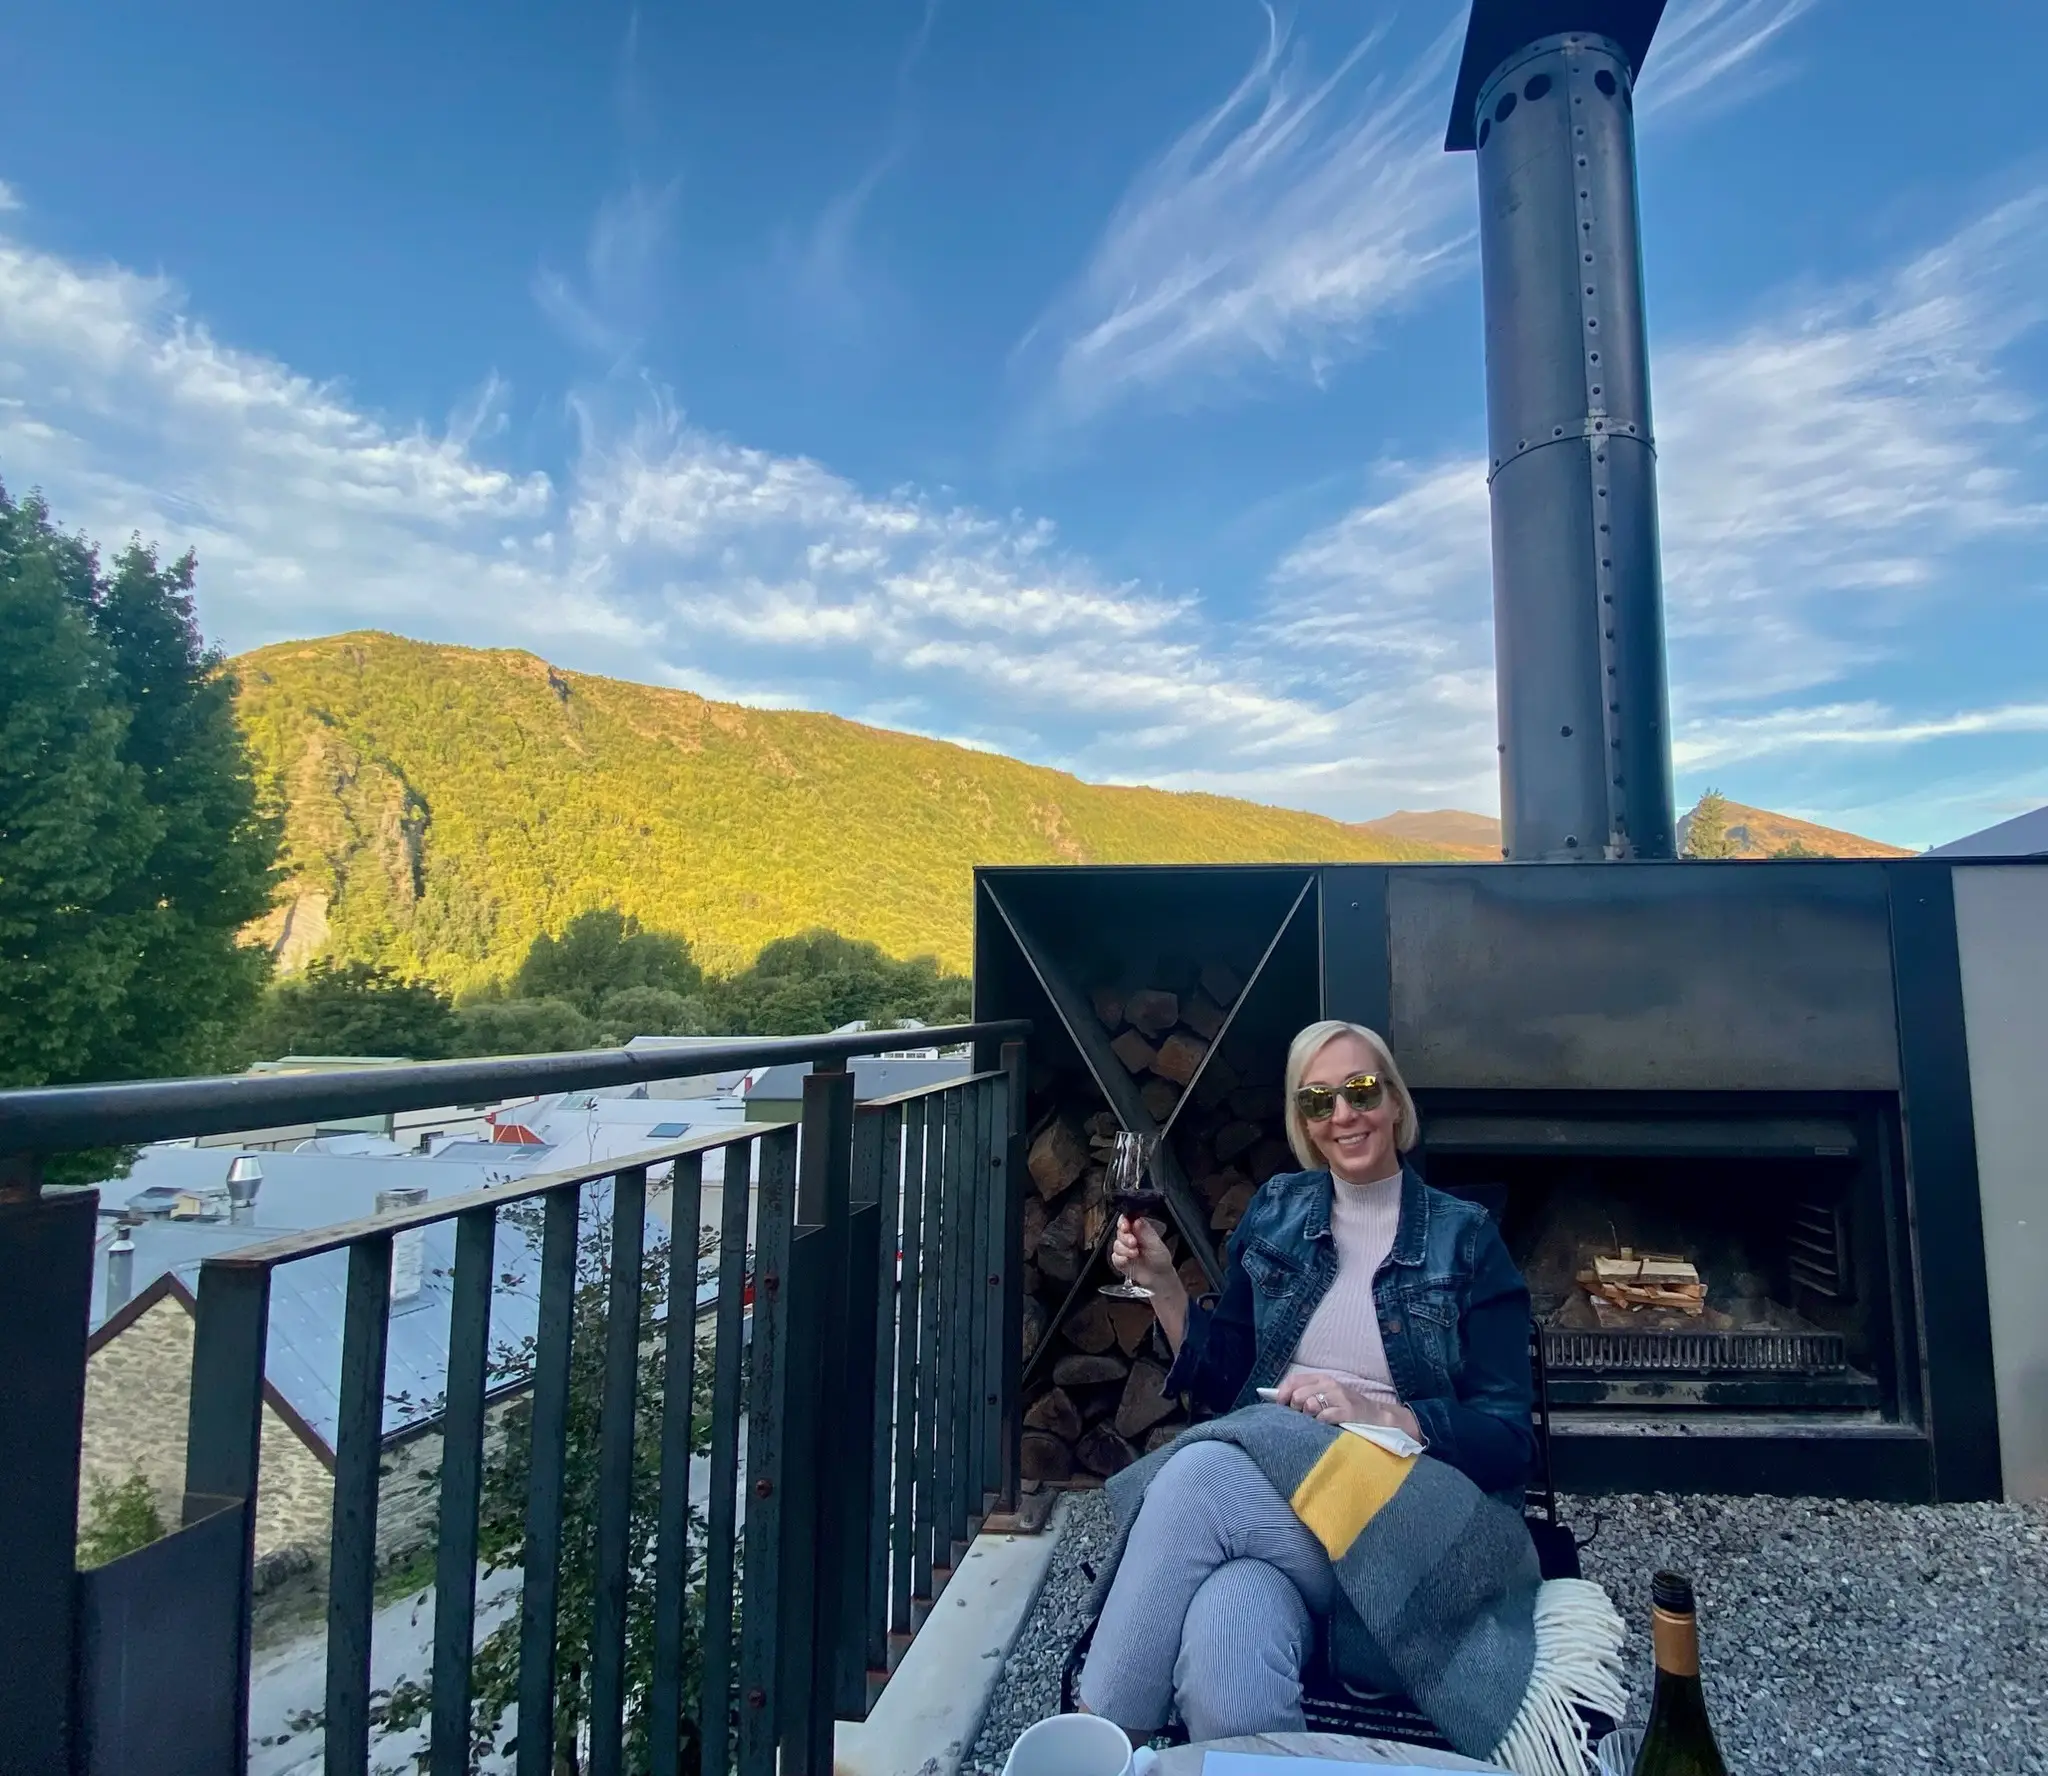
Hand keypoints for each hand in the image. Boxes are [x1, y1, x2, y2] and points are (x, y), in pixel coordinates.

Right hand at [1110, 1214, 1181, 1300]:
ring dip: (1124, 1249)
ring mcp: (1124, 1249)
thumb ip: (1145, 1232)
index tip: (1125, 1226)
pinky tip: (1127, 1260)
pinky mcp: (1120, 1260)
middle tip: (1133, 1242)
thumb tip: (1136, 1220)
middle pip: (1119, 1231)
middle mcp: (1130, 1237)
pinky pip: (1114, 1257)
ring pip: (1116, 1244)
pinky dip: (1120, 1259)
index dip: (1123, 1221)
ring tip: (1135, 1254)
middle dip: (1125, 1237)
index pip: (1127, 1219)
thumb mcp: (1156, 1244)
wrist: (1158, 1277)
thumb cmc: (1160, 1259)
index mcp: (1139, 1229)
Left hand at [1271, 1372, 1420, 1438]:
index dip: (1283, 1393)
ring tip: (1316, 1421)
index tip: (1280, 1405)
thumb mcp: (1326, 1395)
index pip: (1294, 1380)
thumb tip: (1281, 1401)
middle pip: (1298, 1395)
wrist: (1376, 1416)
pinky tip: (1326, 1425)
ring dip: (1308, 1417)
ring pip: (1310, 1405)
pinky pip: (1324, 1417)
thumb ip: (1306, 1394)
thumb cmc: (1346, 1407)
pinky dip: (1321, 1423)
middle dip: (1296, 1409)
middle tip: (1303, 1417)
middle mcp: (1330, 1384)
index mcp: (1322, 1379)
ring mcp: (1339, 1397)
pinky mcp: (1348, 1411)